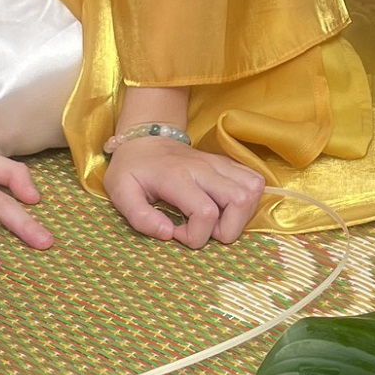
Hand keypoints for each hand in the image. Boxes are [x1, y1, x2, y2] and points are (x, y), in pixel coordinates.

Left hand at [103, 134, 265, 248]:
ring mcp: (219, 164)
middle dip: (228, 229)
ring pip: (253, 189)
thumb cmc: (132, 169)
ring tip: (216, 221)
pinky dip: (248, 201)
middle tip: (203, 231)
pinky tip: (226, 208)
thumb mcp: (120, 193)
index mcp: (176, 177)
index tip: (176, 233)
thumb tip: (168, 234)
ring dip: (241, 215)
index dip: (196, 235)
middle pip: (239, 200)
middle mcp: (203, 168)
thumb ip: (140, 217)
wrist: (145, 139)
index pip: (206, 212)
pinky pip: (254, 181)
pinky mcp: (228, 164)